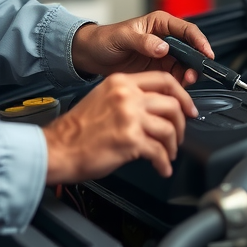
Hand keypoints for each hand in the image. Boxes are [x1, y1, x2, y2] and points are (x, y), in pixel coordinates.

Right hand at [43, 72, 196, 181]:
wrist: (58, 149)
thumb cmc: (76, 130)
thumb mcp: (101, 98)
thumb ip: (128, 97)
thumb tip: (154, 108)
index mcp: (121, 82)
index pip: (164, 80)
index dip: (182, 95)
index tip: (188, 108)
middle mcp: (127, 96)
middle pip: (173, 104)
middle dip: (181, 123)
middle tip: (179, 135)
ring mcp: (130, 118)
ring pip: (169, 128)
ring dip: (173, 145)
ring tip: (168, 153)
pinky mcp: (131, 141)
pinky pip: (159, 152)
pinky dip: (164, 162)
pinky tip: (161, 167)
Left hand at [70, 11, 213, 85]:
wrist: (92, 55)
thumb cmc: (105, 39)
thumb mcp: (123, 37)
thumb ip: (143, 41)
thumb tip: (163, 47)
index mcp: (160, 23)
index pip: (187, 30)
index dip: (200, 41)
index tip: (206, 53)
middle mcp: (166, 38)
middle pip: (190, 50)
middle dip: (195, 62)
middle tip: (192, 75)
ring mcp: (163, 55)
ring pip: (185, 65)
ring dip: (187, 75)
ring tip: (184, 83)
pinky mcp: (158, 70)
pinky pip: (174, 77)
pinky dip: (178, 84)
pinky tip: (174, 88)